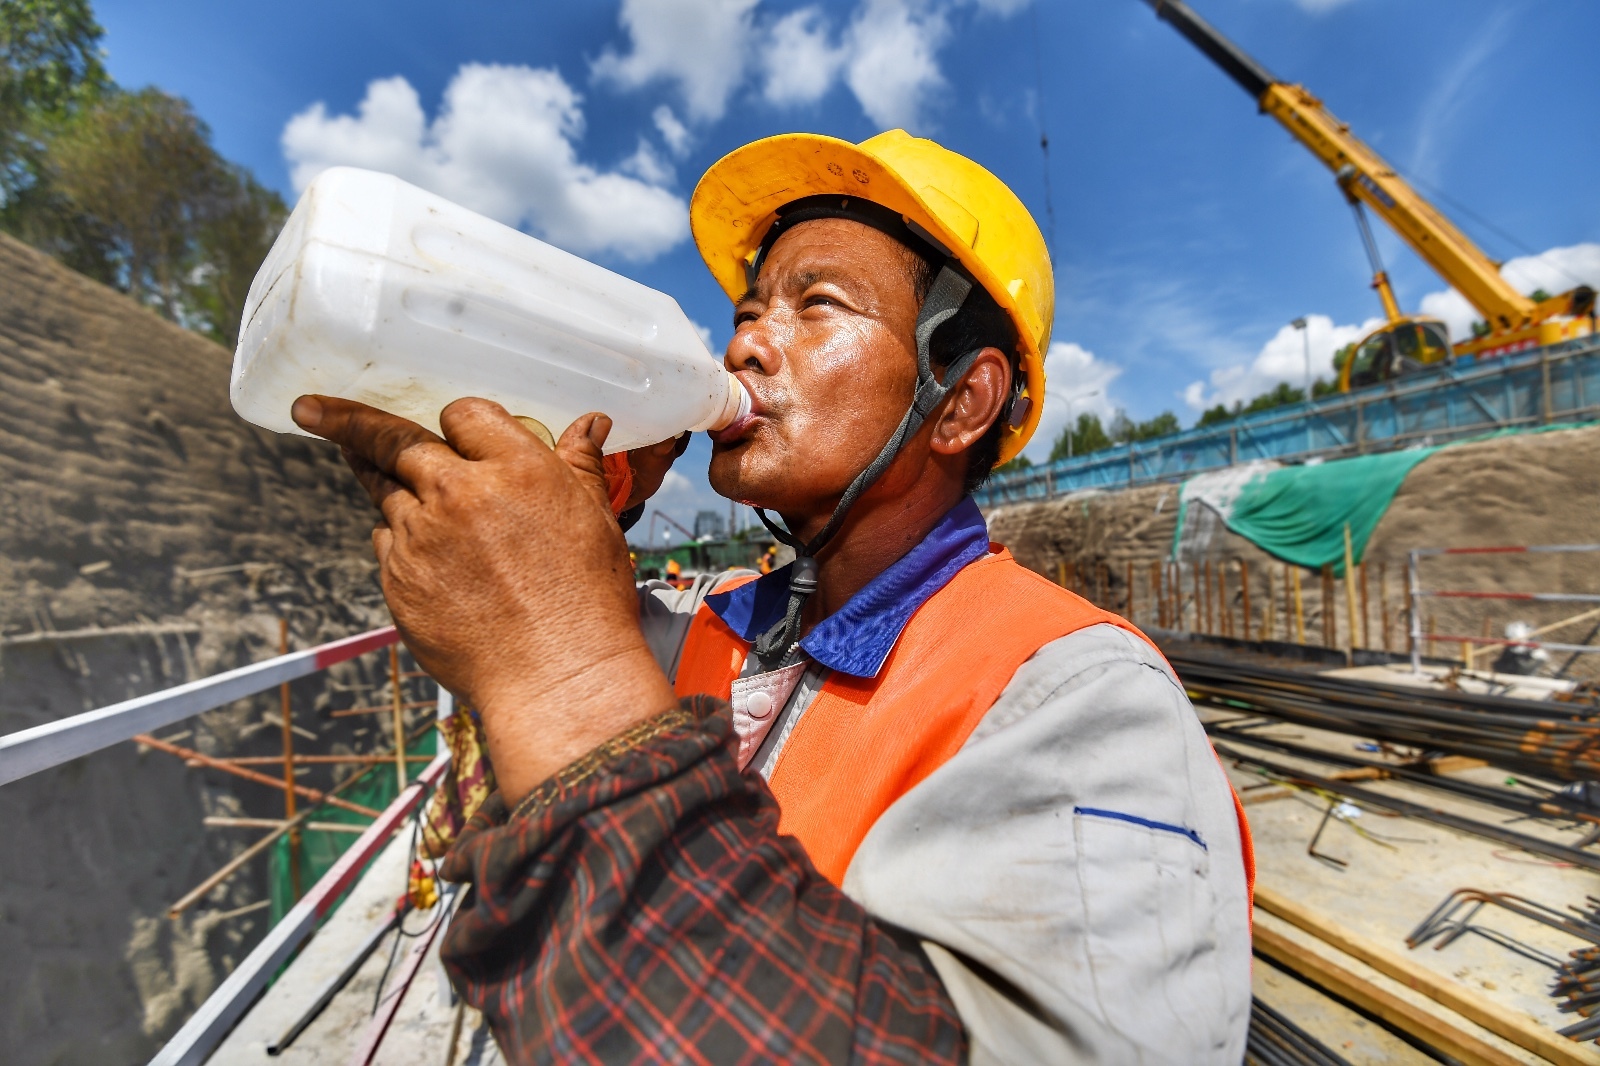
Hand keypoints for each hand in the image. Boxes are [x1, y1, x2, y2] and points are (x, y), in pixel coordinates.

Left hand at [291, 394, 677, 804]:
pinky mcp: (398, 579)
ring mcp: (422, 536)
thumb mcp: (596, 520)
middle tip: (312, 410)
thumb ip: (581, 466)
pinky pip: (387, 543)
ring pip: (384, 492)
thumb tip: (590, 424)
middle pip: (392, 440)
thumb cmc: (587, 600)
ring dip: (375, 478)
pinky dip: (400, 540)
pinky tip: (424, 557)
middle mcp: (460, 493)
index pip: (464, 414)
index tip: (452, 425)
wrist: (556, 675)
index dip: (459, 420)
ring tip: (355, 463)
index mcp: (516, 468)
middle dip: (346, 420)